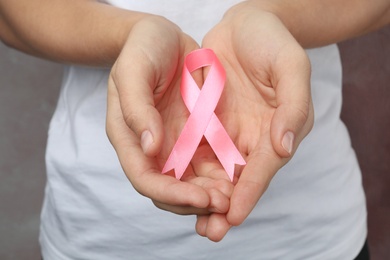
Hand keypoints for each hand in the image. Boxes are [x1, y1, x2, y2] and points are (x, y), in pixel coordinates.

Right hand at [106, 16, 232, 218]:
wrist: (163, 36)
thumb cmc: (142, 48)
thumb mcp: (133, 70)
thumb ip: (137, 108)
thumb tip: (150, 148)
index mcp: (130, 137)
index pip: (145, 178)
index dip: (170, 194)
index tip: (200, 198)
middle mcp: (152, 148)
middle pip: (170, 189)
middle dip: (194, 203)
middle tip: (224, 205)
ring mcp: (175, 143)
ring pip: (192, 182)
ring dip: (211, 196)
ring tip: (234, 199)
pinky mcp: (196, 135)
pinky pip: (210, 163)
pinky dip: (222, 176)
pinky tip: (240, 179)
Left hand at [196, 4, 313, 238]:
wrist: (245, 23)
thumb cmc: (272, 41)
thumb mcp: (291, 66)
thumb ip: (293, 107)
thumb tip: (283, 148)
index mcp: (278, 129)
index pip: (263, 168)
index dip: (249, 192)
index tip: (233, 215)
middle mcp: (254, 138)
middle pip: (239, 180)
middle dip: (225, 207)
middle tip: (210, 230)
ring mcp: (229, 132)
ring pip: (216, 173)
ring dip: (204, 198)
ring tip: (194, 222)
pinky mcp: (207, 123)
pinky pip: (196, 152)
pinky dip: (188, 173)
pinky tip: (175, 188)